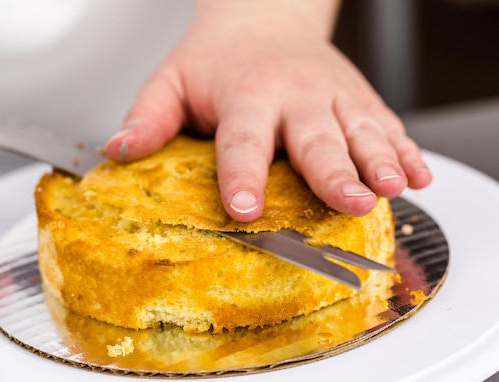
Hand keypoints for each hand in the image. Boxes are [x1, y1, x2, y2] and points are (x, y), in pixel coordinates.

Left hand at [104, 0, 431, 220]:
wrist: (265, 15)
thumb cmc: (216, 59)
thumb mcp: (171, 80)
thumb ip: (148, 117)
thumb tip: (117, 153)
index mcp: (245, 94)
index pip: (242, 141)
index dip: (243, 176)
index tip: (246, 210)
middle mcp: (294, 95)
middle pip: (315, 139)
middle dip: (333, 173)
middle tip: (349, 201)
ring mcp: (333, 96)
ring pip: (360, 132)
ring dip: (379, 162)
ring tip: (391, 190)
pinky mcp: (358, 99)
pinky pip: (386, 125)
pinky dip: (405, 151)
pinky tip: (417, 178)